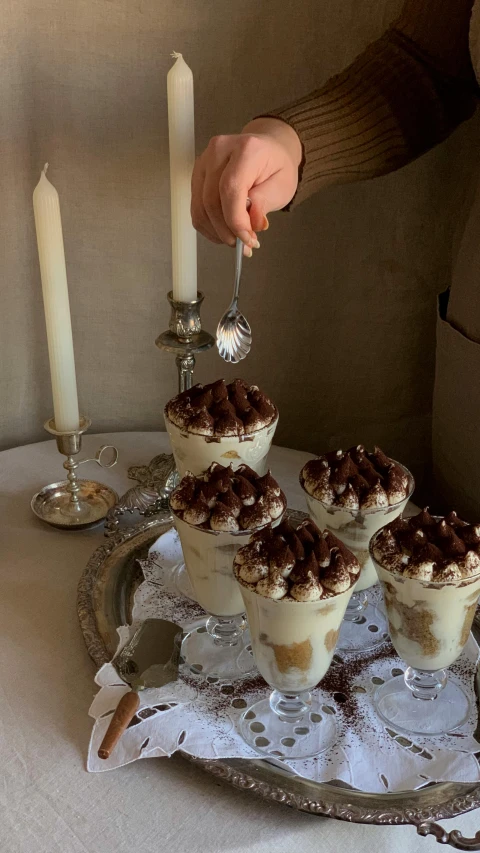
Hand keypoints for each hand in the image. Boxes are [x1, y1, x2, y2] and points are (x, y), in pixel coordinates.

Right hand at [191, 117, 301, 251]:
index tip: (247, 238)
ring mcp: (204, 162)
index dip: (235, 220)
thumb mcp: (282, 186)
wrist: (268, 151)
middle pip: (211, 201)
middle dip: (227, 230)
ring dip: (217, 232)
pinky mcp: (197, 176)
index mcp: (245, 149)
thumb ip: (264, 203)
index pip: (230, 188)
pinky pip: (196, 209)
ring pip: (200, 208)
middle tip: (244, 244)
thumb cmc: (276, 167)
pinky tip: (225, 231)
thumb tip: (252, 223)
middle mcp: (219, 151)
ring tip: (236, 239)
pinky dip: (209, 227)